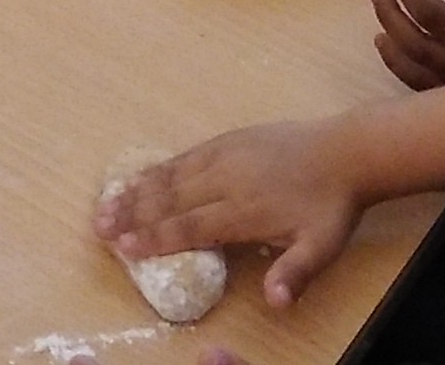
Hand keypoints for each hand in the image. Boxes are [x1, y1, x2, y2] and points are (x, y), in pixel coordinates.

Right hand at [93, 120, 365, 309]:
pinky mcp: (226, 141)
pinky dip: (157, 167)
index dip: (156, 238)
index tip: (125, 248)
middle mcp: (225, 181)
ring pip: (171, 175)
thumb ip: (294, 274)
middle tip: (98, 226)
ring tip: (106, 202)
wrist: (346, 151)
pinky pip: (184, 156)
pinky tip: (139, 175)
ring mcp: (223, 157)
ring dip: (136, 190)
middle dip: (132, 214)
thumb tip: (275, 303)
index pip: (190, 227)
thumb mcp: (321, 246)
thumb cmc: (330, 206)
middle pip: (170, 200)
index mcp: (243, 211)